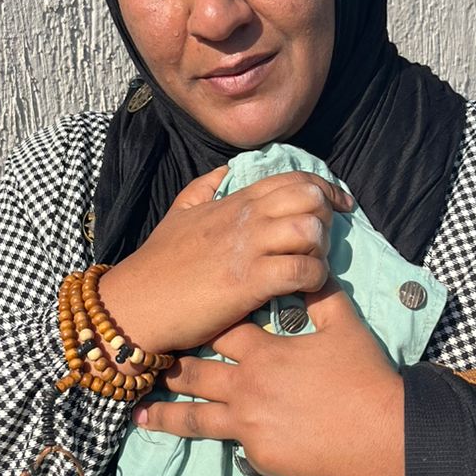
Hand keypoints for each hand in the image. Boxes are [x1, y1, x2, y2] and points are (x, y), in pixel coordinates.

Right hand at [98, 168, 354, 356]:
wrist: (134, 303)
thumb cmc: (157, 265)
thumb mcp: (178, 215)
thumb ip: (203, 188)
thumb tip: (225, 171)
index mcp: (234, 201)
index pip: (293, 179)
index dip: (326, 189)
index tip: (341, 207)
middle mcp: (245, 218)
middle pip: (309, 198)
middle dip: (326, 220)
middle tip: (320, 246)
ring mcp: (247, 248)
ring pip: (309, 230)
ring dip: (321, 251)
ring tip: (311, 269)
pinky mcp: (249, 282)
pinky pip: (301, 270)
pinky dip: (314, 280)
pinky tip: (304, 291)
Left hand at [132, 279, 405, 475]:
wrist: (376, 437)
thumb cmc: (362, 378)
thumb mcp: (345, 328)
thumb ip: (322, 297)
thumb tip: (312, 267)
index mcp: (264, 352)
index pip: (220, 331)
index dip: (200, 323)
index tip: (177, 318)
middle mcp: (246, 387)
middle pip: (195, 374)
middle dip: (168, 367)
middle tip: (142, 364)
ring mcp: (247, 424)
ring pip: (194, 417)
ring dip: (165, 415)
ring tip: (138, 415)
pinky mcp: (257, 454)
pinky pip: (231, 443)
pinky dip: (219, 438)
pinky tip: (199, 443)